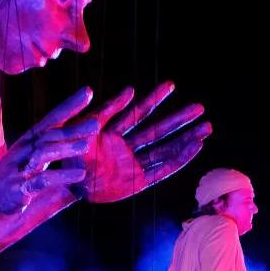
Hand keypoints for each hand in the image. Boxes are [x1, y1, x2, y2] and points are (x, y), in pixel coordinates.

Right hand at [0, 88, 97, 212]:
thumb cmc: (21, 170)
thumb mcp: (35, 153)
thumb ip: (55, 142)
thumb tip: (82, 132)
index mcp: (31, 139)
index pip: (52, 118)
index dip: (69, 105)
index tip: (88, 92)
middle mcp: (25, 149)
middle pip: (50, 135)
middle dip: (73, 129)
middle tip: (96, 124)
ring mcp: (22, 168)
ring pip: (44, 154)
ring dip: (65, 149)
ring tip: (86, 146)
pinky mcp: (22, 188)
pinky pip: (43, 180)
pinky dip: (62, 176)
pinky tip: (80, 174)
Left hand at [71, 82, 210, 203]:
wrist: (62, 185)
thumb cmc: (66, 157)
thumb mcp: (82, 128)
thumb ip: (105, 111)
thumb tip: (131, 90)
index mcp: (112, 133)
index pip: (137, 112)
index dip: (153, 99)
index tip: (170, 85)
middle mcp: (126, 148)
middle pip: (158, 130)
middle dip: (179, 119)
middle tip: (200, 108)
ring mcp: (133, 165)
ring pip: (165, 149)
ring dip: (186, 139)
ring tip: (207, 128)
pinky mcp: (137, 182)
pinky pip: (163, 170)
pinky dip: (180, 159)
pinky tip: (196, 148)